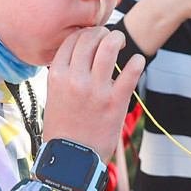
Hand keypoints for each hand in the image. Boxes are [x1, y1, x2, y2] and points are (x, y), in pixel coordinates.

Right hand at [42, 26, 144, 163]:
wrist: (71, 158)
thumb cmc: (63, 128)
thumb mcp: (53, 95)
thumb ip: (64, 73)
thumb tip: (80, 52)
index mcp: (57, 75)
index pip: (72, 40)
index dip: (85, 33)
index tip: (93, 38)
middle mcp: (75, 79)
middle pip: (90, 38)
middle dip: (103, 32)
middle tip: (110, 39)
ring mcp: (96, 90)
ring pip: (109, 47)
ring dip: (118, 39)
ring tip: (122, 44)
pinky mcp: (115, 102)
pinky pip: (130, 71)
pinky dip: (137, 61)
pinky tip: (137, 61)